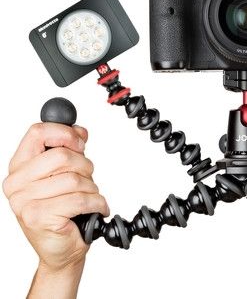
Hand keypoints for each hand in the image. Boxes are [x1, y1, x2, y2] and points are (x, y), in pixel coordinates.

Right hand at [2, 122, 109, 273]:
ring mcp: (24, 202)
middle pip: (62, 155)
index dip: (64, 133)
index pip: (37, 132)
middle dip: (85, 165)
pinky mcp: (38, 217)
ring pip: (74, 178)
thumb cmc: (62, 209)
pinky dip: (97, 202)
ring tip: (88, 196)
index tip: (79, 143)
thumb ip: (68, 149)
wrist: (61, 249)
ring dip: (91, 187)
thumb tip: (79, 131)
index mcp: (19, 167)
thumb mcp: (64, 173)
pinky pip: (80, 198)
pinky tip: (96, 207)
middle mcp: (16, 184)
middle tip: (87, 177)